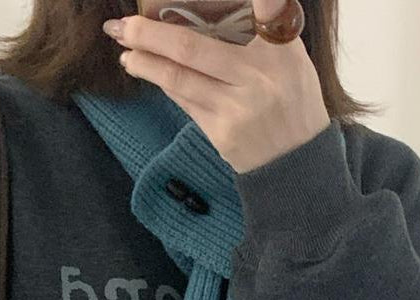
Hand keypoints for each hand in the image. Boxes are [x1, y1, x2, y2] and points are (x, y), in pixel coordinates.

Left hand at [103, 2, 330, 174]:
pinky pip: (184, 101)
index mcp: (280, 52)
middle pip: (191, 49)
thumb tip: (240, 3)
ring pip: (179, 78)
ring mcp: (235, 109)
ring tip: (124, 46)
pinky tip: (144, 68)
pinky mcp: (221, 134)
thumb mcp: (292, 58)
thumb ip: (269, 26)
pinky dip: (163, 81)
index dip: (260, 1)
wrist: (296, 164)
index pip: (267, 11)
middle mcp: (256, 79)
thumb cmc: (292, 101)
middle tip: (123, 24)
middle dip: (150, 34)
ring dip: (145, 62)